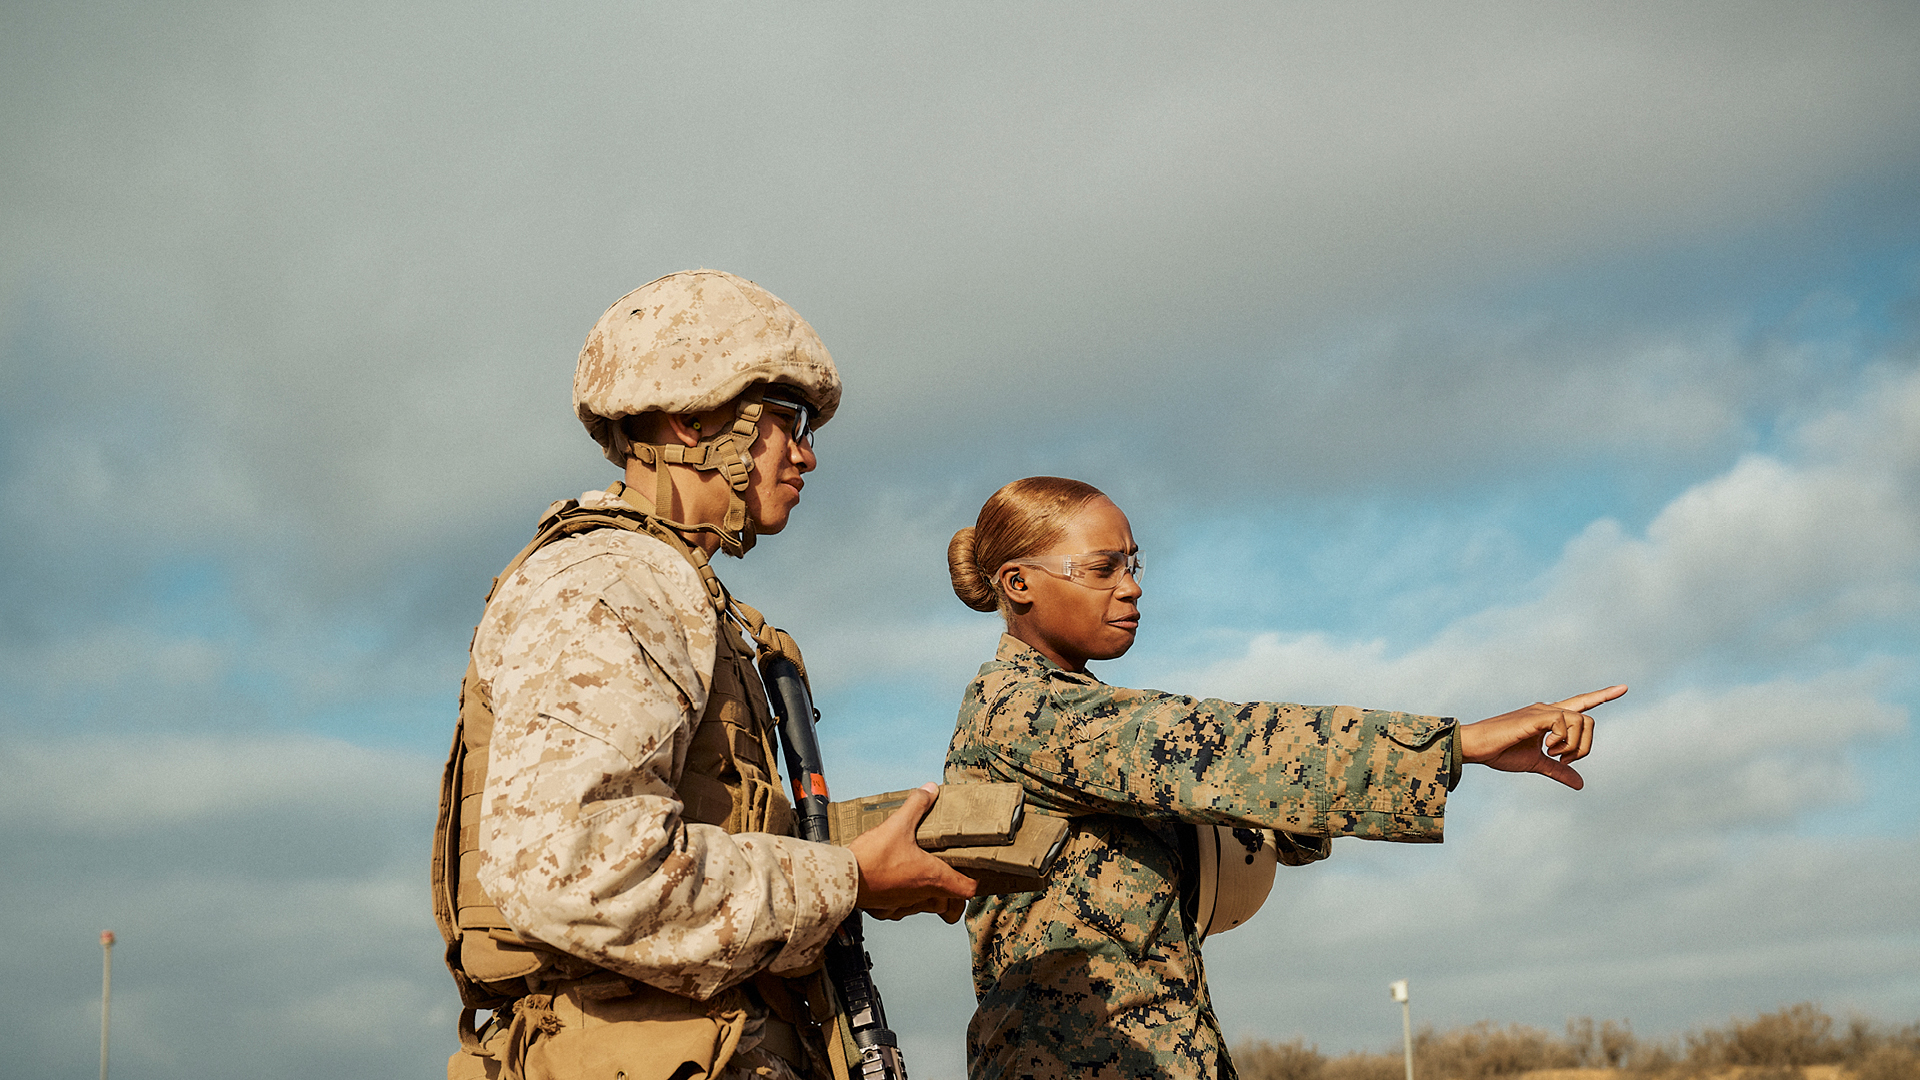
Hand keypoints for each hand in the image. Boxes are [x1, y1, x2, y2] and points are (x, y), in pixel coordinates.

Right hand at [846, 783, 977, 921]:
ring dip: (929, 893)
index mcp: (932, 877)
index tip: (971, 869)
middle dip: (952, 890)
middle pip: (951, 903)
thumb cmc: (871, 860)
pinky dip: (905, 897)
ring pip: (928, 906)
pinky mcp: (888, 909)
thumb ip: (916, 805)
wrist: (842, 880)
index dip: (974, 879)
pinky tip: (897, 881)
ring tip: (921, 872)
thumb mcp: (897, 825)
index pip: (968, 889)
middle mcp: (922, 895)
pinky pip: (904, 908)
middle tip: (947, 871)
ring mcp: (905, 905)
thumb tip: (930, 789)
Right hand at [1457, 685, 1624, 789]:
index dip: (1602, 695)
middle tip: (1565, 759)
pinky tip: (1546, 747)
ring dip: (1574, 745)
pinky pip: (1564, 723)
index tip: (1623, 688)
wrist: (1477, 748)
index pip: (1581, 703)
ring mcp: (1542, 711)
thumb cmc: (1501, 753)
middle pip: (1588, 720)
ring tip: (1553, 754)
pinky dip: (1561, 740)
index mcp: (1548, 718)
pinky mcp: (1536, 716)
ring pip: (1581, 721)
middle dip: (1585, 746)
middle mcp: (1548, 709)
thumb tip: (1581, 784)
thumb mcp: (1536, 764)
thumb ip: (1559, 770)